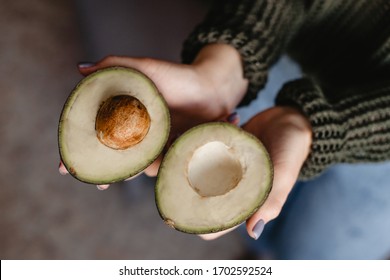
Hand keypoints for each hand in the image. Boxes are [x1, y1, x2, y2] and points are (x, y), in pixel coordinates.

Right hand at [59, 44, 247, 187]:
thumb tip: (80, 68)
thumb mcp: (145, 69)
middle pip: (118, 159)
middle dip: (108, 173)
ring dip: (149, 166)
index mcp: (128, 117)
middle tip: (102, 183)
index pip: (99, 136)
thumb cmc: (177, 77)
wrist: (213, 89)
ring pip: (144, 167)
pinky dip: (175, 163)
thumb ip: (114, 66)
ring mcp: (160, 146)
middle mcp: (141, 135)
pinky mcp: (177, 153)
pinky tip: (183, 145)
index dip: (82, 151)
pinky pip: (170, 166)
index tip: (65, 167)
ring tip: (166, 145)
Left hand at [199, 106, 311, 239]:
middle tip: (190, 153)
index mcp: (242, 201)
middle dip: (189, 176)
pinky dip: (213, 130)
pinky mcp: (223, 148)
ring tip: (212, 129)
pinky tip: (232, 118)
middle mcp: (229, 187)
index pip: (214, 223)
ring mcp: (224, 167)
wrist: (293, 120)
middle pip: (197, 193)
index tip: (187, 195)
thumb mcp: (284, 175)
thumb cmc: (291, 149)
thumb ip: (271, 202)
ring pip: (197, 167)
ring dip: (199, 149)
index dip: (197, 218)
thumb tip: (253, 234)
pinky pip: (207, 144)